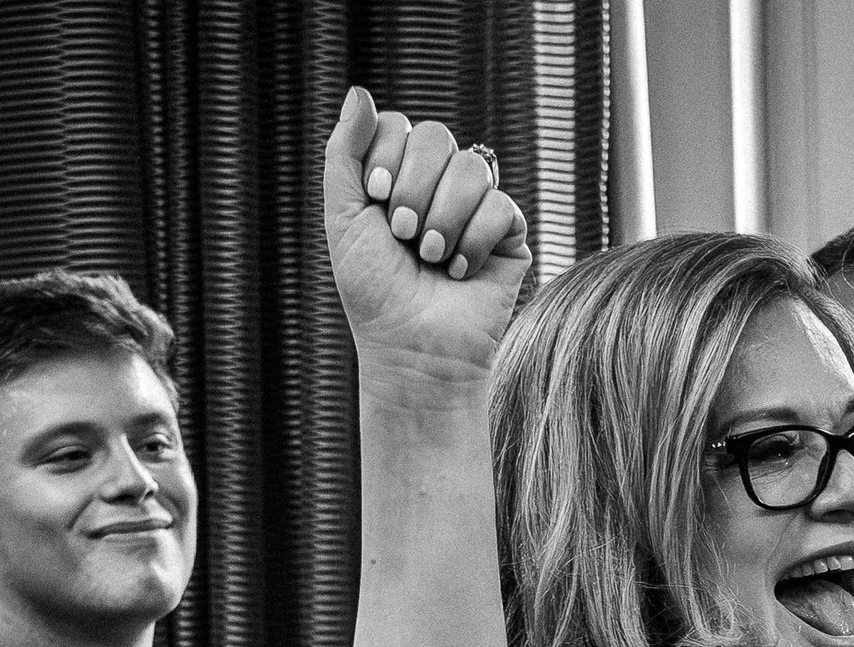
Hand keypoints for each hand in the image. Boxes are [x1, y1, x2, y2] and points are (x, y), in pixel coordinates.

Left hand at [324, 87, 530, 386]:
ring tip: (433, 259)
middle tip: (404, 236)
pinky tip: (462, 272)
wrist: (412, 348)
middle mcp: (438, 186)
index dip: (388, 157)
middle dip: (414, 189)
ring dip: (443, 219)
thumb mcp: (343, 218)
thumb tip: (359, 92)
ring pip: (471, 169)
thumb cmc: (374, 292)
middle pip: (436, 137)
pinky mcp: (510, 234)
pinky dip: (475, 242)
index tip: (376, 200)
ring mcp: (476, 208)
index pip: (399, 126)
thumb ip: (344, 153)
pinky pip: (501, 205)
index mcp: (398, 176)